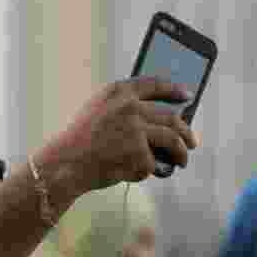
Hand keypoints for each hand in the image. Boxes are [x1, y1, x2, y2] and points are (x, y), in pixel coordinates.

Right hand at [41, 76, 198, 192]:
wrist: (65, 163)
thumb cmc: (81, 140)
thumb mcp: (98, 110)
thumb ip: (124, 107)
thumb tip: (160, 119)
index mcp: (119, 91)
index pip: (155, 84)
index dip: (174, 90)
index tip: (187, 96)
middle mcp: (130, 106)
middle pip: (171, 117)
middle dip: (186, 132)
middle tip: (191, 141)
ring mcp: (136, 129)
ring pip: (172, 140)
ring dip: (181, 152)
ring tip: (182, 161)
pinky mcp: (139, 152)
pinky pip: (152, 163)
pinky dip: (145, 171)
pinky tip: (133, 172)